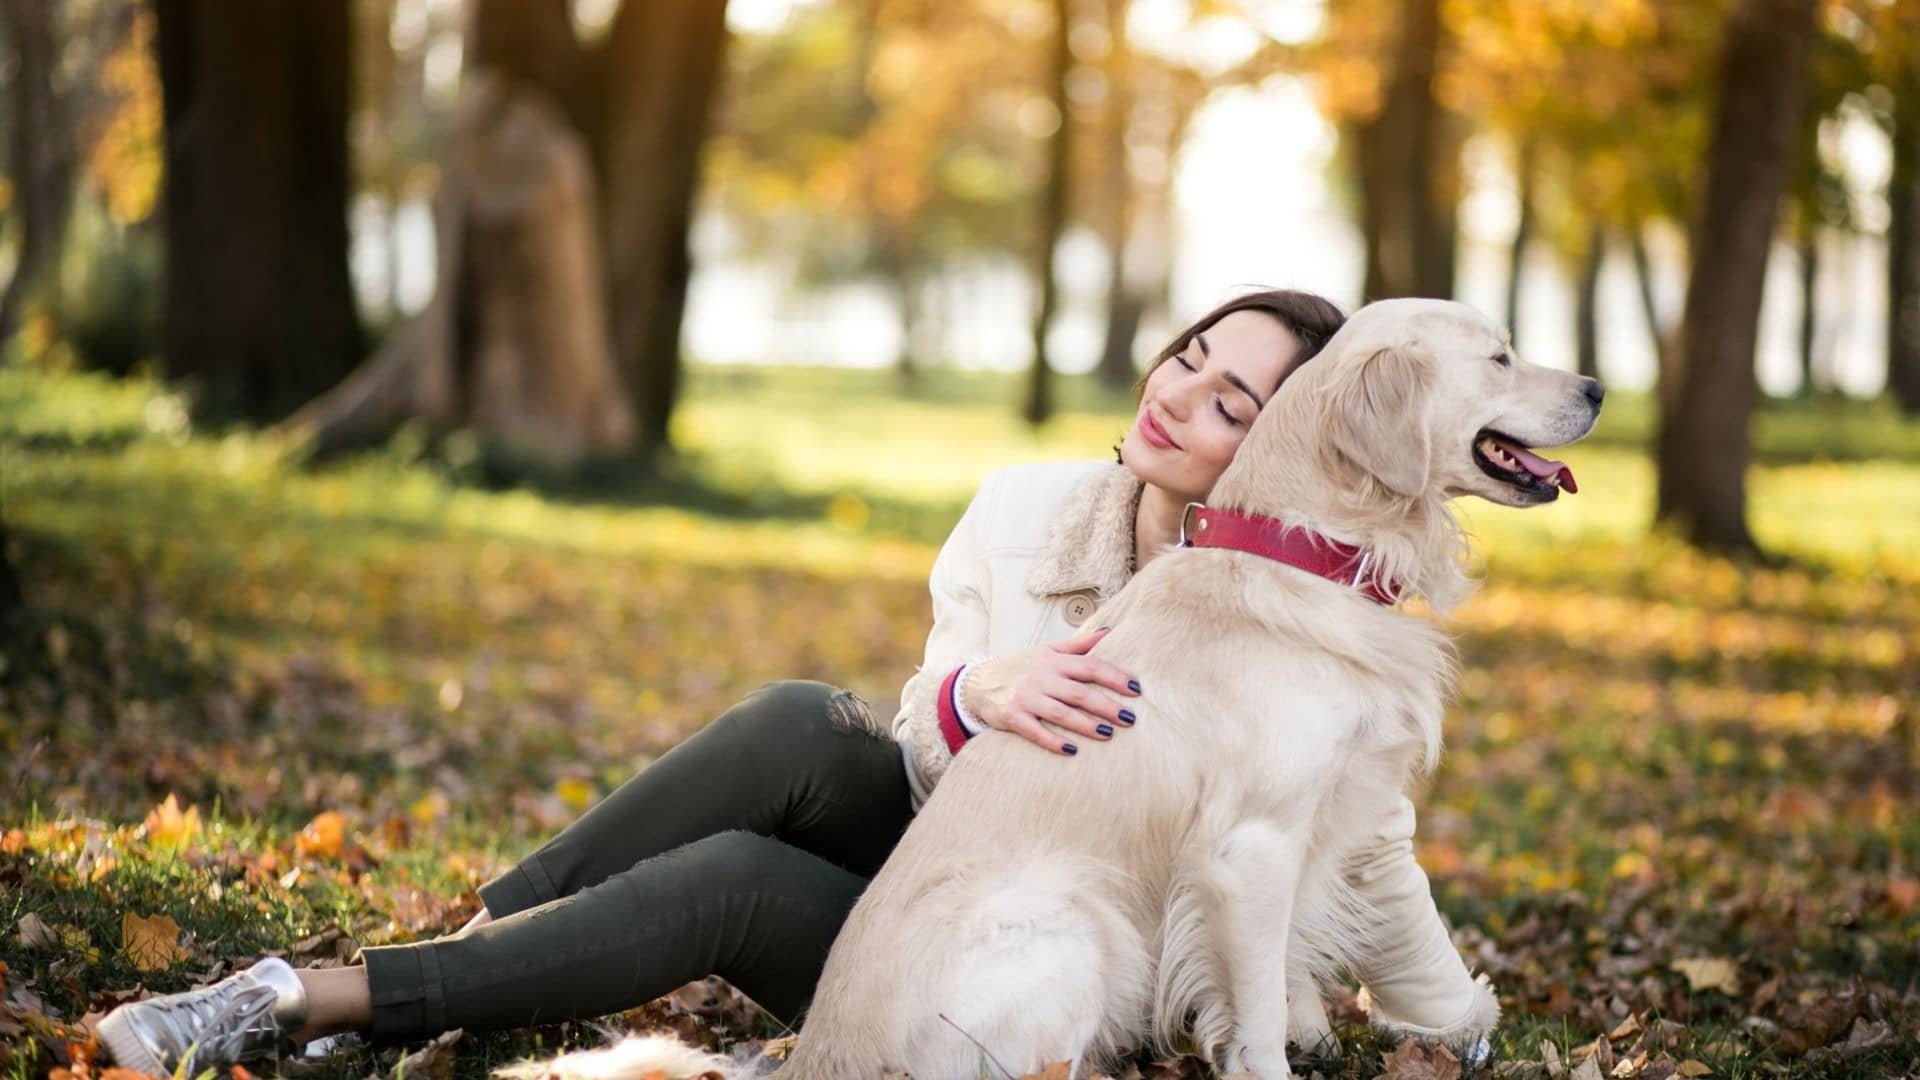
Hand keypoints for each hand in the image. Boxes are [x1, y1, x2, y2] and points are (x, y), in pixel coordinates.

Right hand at [960, 624, 1140, 754]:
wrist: (978, 683)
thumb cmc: (1022, 667)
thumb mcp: (1048, 650)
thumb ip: (1079, 644)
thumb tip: (1111, 632)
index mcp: (1054, 660)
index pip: (1090, 666)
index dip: (1114, 677)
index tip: (1136, 690)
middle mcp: (1041, 677)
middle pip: (1079, 692)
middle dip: (1106, 706)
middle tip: (1130, 719)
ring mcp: (1026, 697)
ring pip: (1060, 713)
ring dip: (1085, 725)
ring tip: (1108, 734)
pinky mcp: (1012, 717)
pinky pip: (1035, 731)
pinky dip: (1053, 741)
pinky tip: (1072, 750)